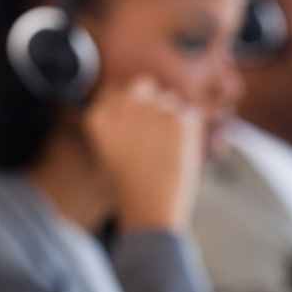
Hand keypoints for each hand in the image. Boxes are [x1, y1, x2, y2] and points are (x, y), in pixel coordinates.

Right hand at [83, 75, 203, 232]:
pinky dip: (191, 130)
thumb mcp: (107, 151)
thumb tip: (136, 103)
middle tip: (158, 126)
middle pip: (143, 84)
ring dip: (173, 117)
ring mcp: (152, 110)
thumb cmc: (129, 187)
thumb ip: (117, 123)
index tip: (138, 114)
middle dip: (152, 99)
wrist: (151, 207)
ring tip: (168, 149)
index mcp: (99, 117)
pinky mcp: (179, 117)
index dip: (130, 99)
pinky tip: (180, 151)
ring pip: (170, 100)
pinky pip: (191, 113)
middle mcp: (123, 107)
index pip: (115, 89)